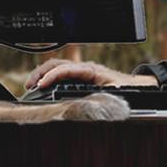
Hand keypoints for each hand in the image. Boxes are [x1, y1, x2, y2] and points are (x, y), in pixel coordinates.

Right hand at [25, 59, 157, 89]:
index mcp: (90, 70)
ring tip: (32, 85)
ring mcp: (81, 71)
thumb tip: (87, 102)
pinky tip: (42, 85)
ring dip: (43, 74)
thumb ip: (100, 96)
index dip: (52, 76)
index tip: (41, 85)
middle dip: (41, 73)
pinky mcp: (80, 77)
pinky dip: (49, 77)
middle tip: (30, 85)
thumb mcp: (113, 93)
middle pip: (57, 64)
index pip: (65, 69)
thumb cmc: (125, 89)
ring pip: (57, 67)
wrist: (136, 87)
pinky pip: (61, 73)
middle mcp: (83, 68)